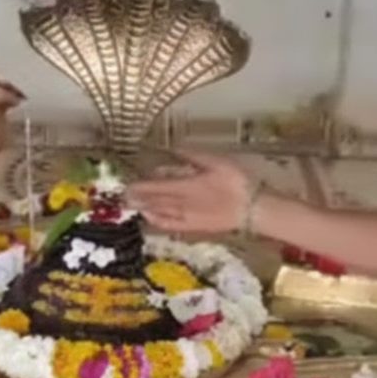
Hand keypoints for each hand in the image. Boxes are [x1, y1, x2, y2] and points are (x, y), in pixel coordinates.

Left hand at [126, 151, 251, 233]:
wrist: (255, 210)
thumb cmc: (238, 183)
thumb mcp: (217, 162)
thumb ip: (193, 157)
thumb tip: (174, 149)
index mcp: (185, 186)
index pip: (154, 187)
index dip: (138, 186)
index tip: (125, 184)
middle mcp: (180, 204)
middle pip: (152, 201)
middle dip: (136, 199)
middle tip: (122, 196)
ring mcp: (186, 218)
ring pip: (158, 213)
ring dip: (143, 209)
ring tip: (131, 205)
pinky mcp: (193, 228)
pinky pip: (170, 226)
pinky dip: (156, 222)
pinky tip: (150, 219)